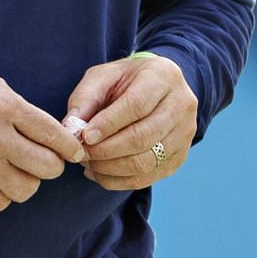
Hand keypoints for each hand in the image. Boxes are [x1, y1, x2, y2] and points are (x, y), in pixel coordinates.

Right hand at [0, 64, 86, 211]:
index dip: (71, 147)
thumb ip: (20, 107)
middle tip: (44, 159)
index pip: (55, 135)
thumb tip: (46, 132)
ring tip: (17, 170)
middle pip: (48, 168)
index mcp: (6, 107)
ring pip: (26, 189)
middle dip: (52, 165)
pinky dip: (3, 194)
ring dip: (27, 181)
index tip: (73, 151)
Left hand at [65, 53, 197, 190]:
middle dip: (107, 150)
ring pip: (147, 161)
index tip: (85, 136)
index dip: (109, 124)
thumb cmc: (124, 81)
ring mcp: (185, 134)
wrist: (155, 88)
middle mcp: (181, 105)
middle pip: (143, 137)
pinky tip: (99, 174)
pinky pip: (149, 177)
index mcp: (163, 77)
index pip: (137, 105)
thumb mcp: (102, 76)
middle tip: (81, 153)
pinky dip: (120, 181)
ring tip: (88, 163)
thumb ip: (85, 98)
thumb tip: (70, 128)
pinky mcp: (180, 157)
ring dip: (111, 168)